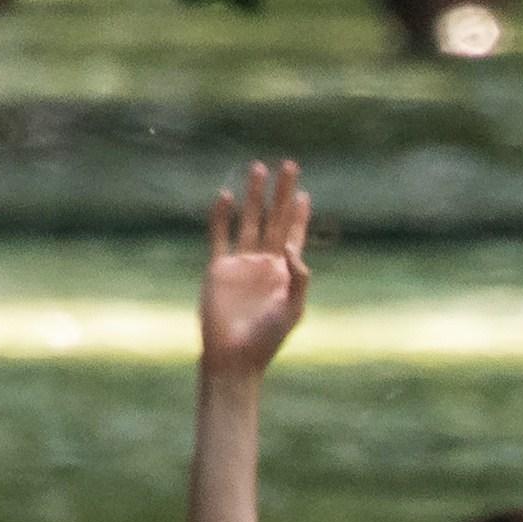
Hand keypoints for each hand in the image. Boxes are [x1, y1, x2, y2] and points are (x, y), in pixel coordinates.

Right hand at [200, 160, 313, 379]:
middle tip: (288, 165)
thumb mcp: (292, 308)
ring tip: (258, 168)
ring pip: (249, 220)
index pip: (294, 234)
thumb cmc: (267, 338)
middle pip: (274, 218)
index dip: (299, 214)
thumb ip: (299, 277)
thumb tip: (292, 245)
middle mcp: (264, 263)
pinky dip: (221, 216)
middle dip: (281, 193)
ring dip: (254, 195)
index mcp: (285, 272)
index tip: (304, 192)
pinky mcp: (218, 268)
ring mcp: (241, 263)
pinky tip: (226, 196)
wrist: (234, 356)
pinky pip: (220, 235)